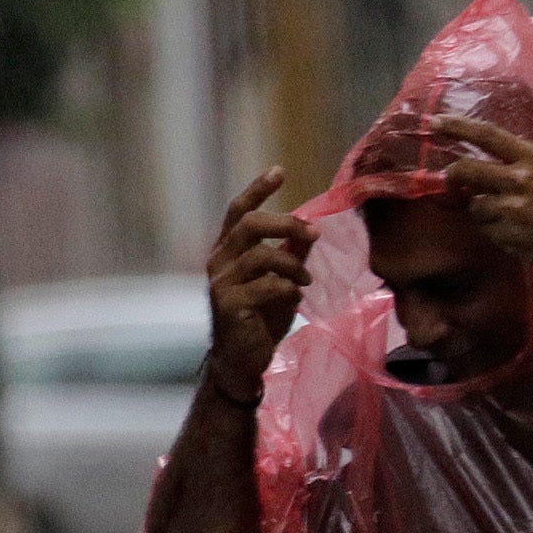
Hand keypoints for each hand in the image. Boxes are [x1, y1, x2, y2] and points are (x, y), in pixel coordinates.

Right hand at [202, 168, 306, 401]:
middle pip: (250, 225)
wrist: (242, 361)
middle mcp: (218, 262)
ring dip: (293, 265)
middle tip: (314, 234)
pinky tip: (295, 298)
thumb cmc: (260, 320)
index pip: (238, 212)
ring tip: (307, 280)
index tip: (278, 171)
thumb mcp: (280, 282)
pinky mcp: (230, 305)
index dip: (257, 190)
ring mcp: (221, 283)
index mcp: (227, 252)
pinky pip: (267, 285)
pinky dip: (288, 288)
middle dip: (287, 224)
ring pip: (261, 255)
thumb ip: (290, 256)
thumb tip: (308, 231)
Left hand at [434, 115, 532, 278]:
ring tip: (505, 216)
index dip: (458, 127)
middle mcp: (519, 181)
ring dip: (482, 210)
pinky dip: (495, 231)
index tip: (436, 123)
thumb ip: (528, 167)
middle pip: (466, 171)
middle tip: (455, 180)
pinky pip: (487, 231)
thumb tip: (493, 163)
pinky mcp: (509, 237)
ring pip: (475, 206)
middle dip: (455, 176)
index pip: (488, 136)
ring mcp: (512, 211)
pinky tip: (516, 233)